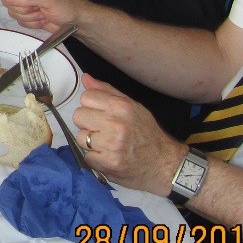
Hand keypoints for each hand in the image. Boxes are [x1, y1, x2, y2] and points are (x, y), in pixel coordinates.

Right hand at [2, 0, 83, 30]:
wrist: (75, 21)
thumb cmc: (66, 6)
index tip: (30, 3)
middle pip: (10, 2)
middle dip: (26, 10)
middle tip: (41, 8)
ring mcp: (26, 4)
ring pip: (14, 13)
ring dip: (30, 18)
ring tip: (44, 13)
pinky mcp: (27, 16)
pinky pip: (20, 22)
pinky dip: (32, 23)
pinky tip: (43, 19)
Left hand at [70, 74, 185, 194]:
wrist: (164, 164)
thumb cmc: (147, 134)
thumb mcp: (132, 107)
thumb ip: (107, 91)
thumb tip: (85, 78)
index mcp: (122, 106)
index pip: (86, 97)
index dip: (91, 107)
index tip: (100, 115)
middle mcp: (116, 124)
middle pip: (79, 116)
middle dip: (88, 124)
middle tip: (103, 131)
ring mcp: (112, 145)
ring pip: (80, 138)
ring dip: (90, 143)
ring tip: (107, 145)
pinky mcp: (109, 164)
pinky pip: (87, 157)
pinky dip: (95, 159)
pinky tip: (108, 157)